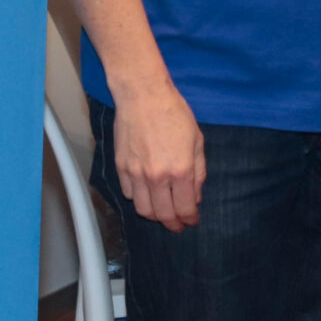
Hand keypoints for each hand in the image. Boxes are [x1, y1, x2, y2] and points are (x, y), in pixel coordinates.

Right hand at [111, 84, 205, 231]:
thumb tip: (195, 196)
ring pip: (143, 210)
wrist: (143, 96)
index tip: (191, 221)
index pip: (184, 208)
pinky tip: (146, 193)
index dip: (189, 219)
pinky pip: (129, 194)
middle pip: (163, 215)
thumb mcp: (197, 140)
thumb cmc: (174, 113)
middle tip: (177, 225)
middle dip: (173, 224)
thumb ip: (198, 171)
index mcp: (180, 170)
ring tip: (161, 212)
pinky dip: (138, 198)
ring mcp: (136, 174)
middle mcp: (157, 177)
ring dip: (154, 215)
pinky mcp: (121, 167)